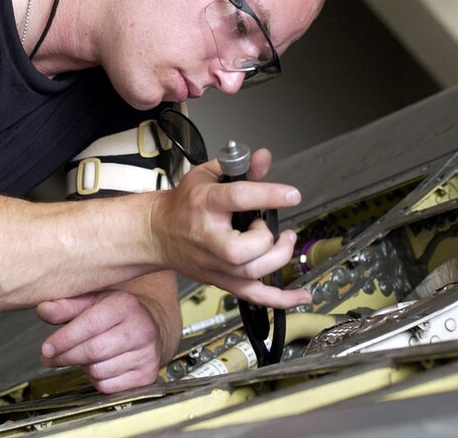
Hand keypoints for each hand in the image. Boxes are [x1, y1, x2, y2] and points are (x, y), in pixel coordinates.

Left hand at [37, 289, 164, 393]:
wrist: (149, 326)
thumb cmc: (114, 312)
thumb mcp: (92, 301)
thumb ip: (66, 306)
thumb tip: (43, 310)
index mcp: (125, 304)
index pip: (90, 324)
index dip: (64, 339)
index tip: (46, 349)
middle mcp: (141, 329)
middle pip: (94, 351)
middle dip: (66, 356)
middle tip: (50, 358)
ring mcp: (147, 353)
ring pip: (100, 371)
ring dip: (83, 368)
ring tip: (82, 357)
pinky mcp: (147, 375)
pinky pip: (109, 387)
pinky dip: (96, 380)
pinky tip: (98, 366)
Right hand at [149, 148, 312, 308]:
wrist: (157, 233)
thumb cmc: (184, 204)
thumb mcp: (207, 176)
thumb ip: (239, 166)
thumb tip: (263, 157)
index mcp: (204, 203)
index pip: (238, 198)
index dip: (268, 195)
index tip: (292, 195)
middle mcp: (208, 237)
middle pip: (243, 249)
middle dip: (266, 238)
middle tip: (268, 226)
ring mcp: (214, 264)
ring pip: (251, 273)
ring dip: (277, 258)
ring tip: (283, 242)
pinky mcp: (220, 280)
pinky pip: (253, 295)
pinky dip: (279, 298)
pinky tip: (300, 295)